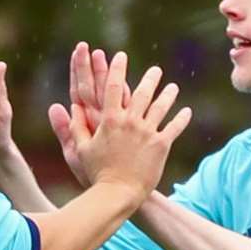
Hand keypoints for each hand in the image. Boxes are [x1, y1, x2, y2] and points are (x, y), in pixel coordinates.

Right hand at [51, 51, 191, 197]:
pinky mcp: (161, 145)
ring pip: (161, 107)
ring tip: (174, 87)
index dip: (117, 69)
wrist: (117, 193)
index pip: (114, 87)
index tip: (120, 56)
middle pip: (143, 93)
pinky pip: (174, 128)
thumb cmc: (96, 173)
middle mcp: (130, 122)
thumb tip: (63, 107)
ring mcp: (147, 132)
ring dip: (168, 95)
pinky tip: (187, 111)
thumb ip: (74, 126)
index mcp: (110, 120)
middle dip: (150, 78)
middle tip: (155, 70)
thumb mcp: (80, 149)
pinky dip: (181, 119)